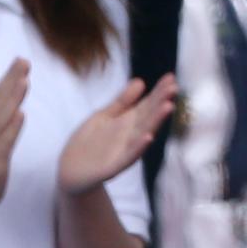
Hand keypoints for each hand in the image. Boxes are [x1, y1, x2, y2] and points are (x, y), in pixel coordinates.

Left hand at [57, 73, 177, 193]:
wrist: (72, 170)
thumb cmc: (89, 142)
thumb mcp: (104, 116)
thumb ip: (122, 102)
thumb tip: (141, 81)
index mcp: (128, 121)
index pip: (147, 103)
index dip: (158, 91)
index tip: (171, 77)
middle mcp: (131, 134)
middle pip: (149, 115)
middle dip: (161, 101)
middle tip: (174, 87)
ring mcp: (125, 149)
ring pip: (144, 133)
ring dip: (156, 121)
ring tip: (168, 106)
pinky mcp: (116, 165)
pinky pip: (129, 156)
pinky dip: (139, 147)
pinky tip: (148, 137)